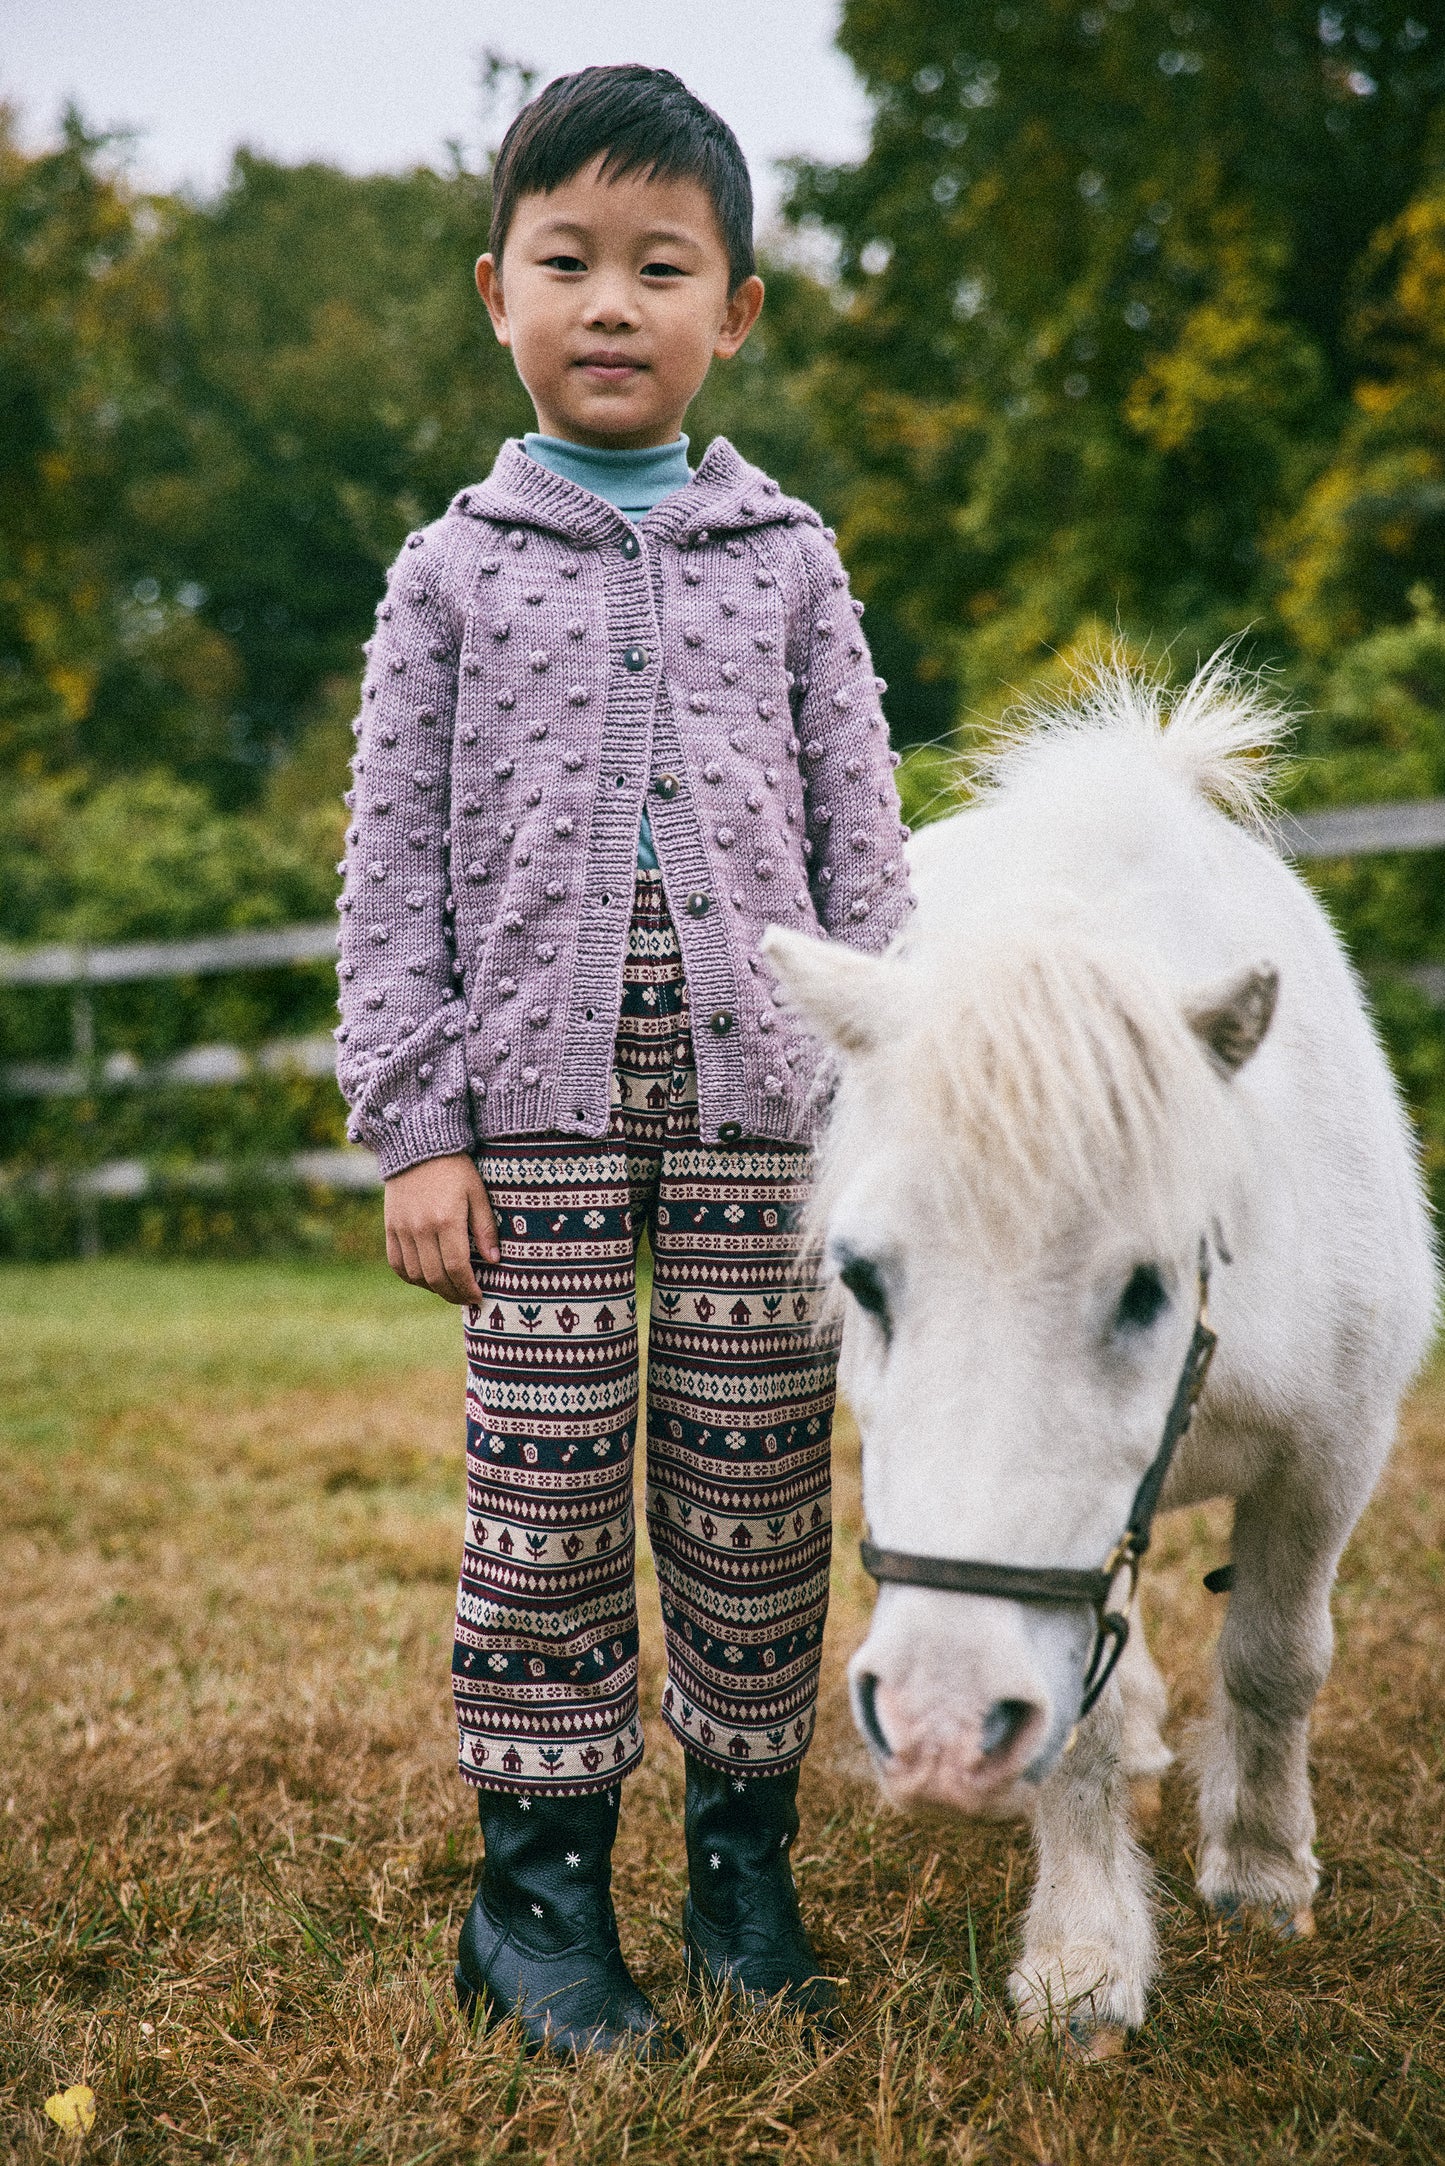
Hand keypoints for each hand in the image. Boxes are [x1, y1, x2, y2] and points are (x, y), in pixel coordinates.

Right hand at [383, 1153, 498, 1303]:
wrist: (418, 1146)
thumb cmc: (455, 1168)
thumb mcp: (477, 1193)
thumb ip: (485, 1228)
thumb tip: (494, 1261)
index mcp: (447, 1220)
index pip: (457, 1267)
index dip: (467, 1287)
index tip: (478, 1297)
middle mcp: (421, 1228)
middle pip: (435, 1276)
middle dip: (453, 1294)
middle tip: (466, 1299)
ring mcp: (402, 1228)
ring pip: (415, 1274)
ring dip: (433, 1288)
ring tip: (449, 1289)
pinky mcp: (390, 1227)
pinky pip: (397, 1263)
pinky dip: (411, 1277)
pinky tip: (426, 1279)